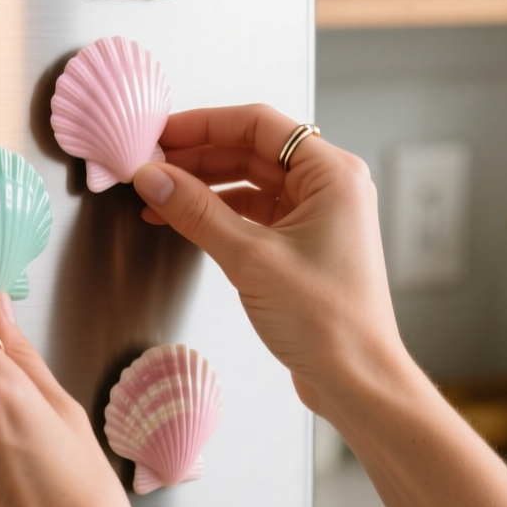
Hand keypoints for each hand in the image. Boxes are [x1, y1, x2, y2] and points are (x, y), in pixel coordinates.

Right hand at [131, 105, 408, 411]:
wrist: (356, 381)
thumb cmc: (329, 322)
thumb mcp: (251, 259)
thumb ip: (197, 212)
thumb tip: (154, 178)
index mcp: (332, 174)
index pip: (259, 125)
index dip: (204, 125)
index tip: (161, 133)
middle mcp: (329, 188)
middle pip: (252, 151)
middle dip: (198, 157)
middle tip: (151, 163)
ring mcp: (317, 218)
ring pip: (250, 183)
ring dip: (204, 187)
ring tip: (158, 194)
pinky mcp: (302, 247)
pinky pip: (253, 215)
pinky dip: (217, 215)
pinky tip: (183, 221)